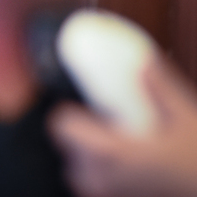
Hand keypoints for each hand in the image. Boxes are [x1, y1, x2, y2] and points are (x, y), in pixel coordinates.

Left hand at [49, 54, 196, 196]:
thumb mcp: (186, 119)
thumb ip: (161, 88)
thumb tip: (143, 63)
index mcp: (112, 153)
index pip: (62, 127)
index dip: (70, 113)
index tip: (87, 108)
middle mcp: (103, 179)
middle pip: (69, 150)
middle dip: (83, 137)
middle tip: (110, 129)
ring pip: (81, 173)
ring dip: (92, 160)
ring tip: (123, 151)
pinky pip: (97, 191)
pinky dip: (106, 179)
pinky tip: (131, 170)